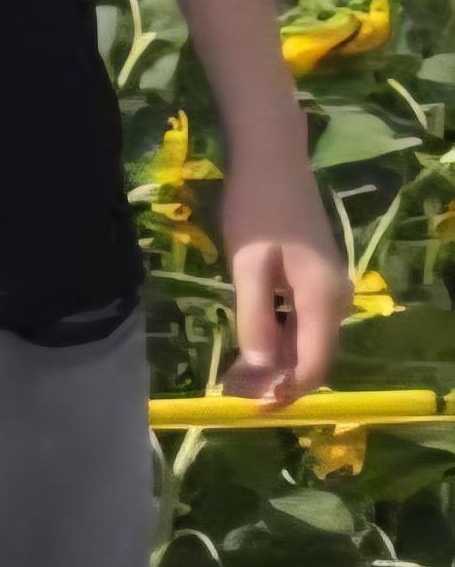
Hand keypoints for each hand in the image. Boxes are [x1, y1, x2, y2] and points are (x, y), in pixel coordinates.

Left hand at [220, 149, 351, 403]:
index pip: (313, 366)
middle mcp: (336, 300)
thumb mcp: (247, 266)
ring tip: (233, 376)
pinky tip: (250, 342)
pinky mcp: (316, 277)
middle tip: (230, 395)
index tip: (246, 408)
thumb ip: (256, 319)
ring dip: (274, 362)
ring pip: (306, 340)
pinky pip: (301, 321)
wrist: (271, 158)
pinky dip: (277, 338)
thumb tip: (262, 373)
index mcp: (324, 300)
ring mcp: (329, 288)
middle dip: (275, 382)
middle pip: (312, 357)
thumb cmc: (255, 208)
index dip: (283, 393)